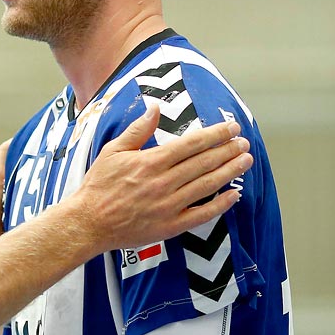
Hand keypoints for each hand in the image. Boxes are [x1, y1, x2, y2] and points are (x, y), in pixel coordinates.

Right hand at [75, 100, 251, 253]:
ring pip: (207, 185)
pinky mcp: (169, 226)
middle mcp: (163, 182)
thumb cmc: (98, 186)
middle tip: (244, 142)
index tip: (231, 128)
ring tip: (246, 161)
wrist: (88, 223)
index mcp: (151, 162)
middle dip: (228, 150)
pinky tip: (234, 195)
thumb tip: (154, 108)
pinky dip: (220, 205)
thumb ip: (137, 130)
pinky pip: (201, 215)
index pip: (191, 144)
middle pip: (204, 162)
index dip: (215, 134)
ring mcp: (168, 206)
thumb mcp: (112, 151)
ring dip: (229, 171)